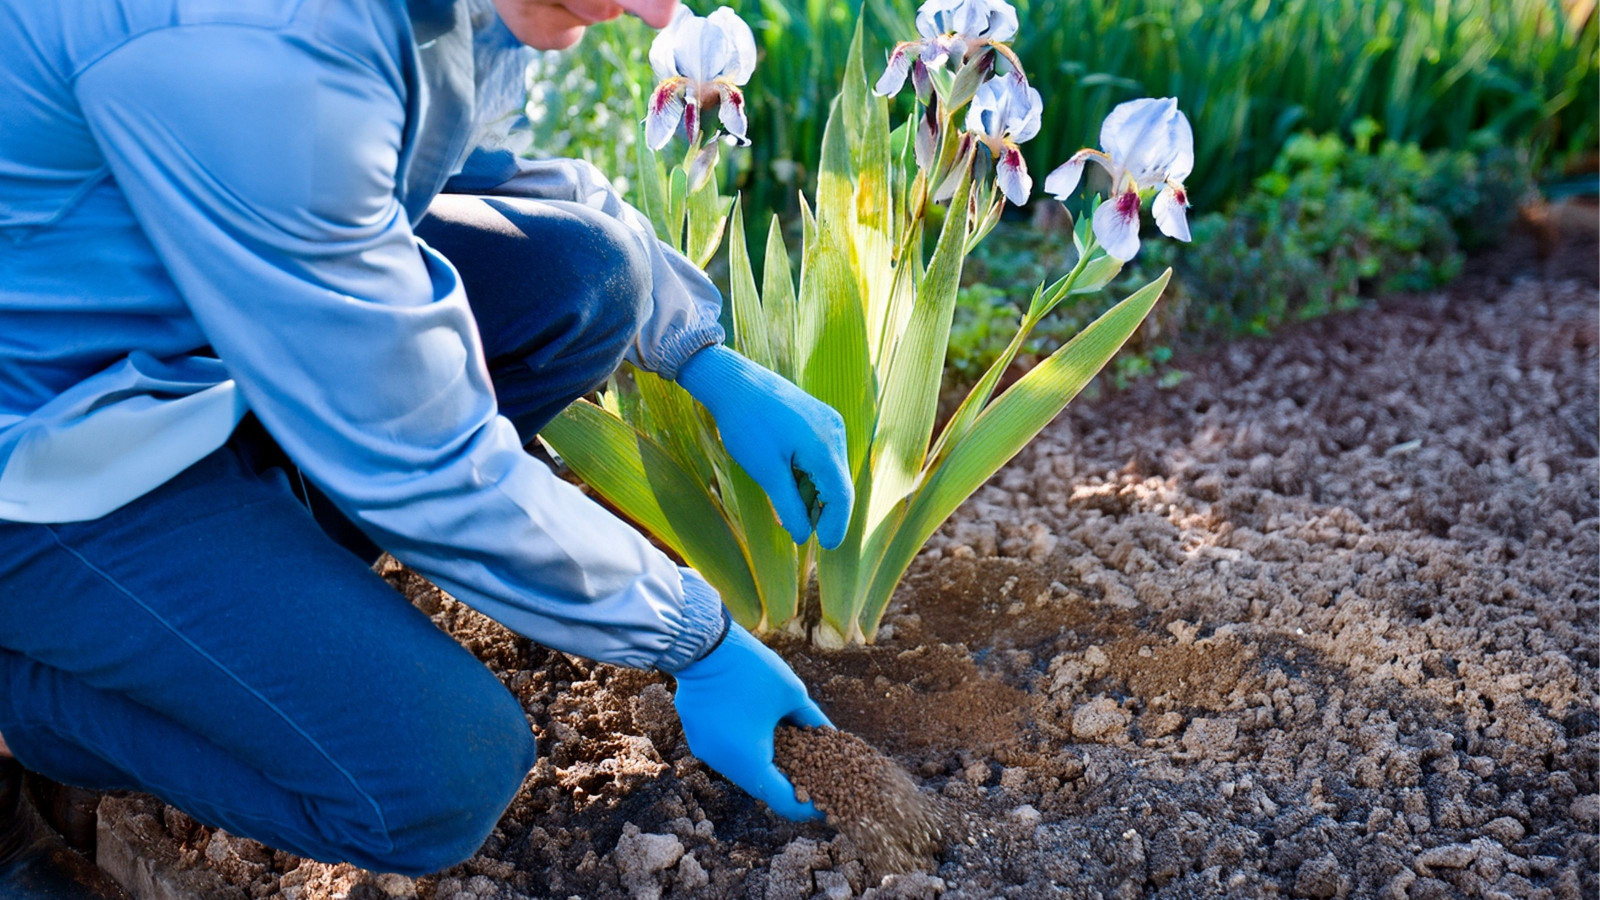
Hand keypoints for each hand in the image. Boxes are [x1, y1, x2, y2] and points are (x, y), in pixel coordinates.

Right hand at [672, 622, 831, 819]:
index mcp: (750, 762)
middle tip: (812, 774)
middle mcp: (724, 764)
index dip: (807, 805)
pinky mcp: (697, 736)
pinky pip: (727, 751)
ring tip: (791, 750)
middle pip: (762, 785)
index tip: (825, 802)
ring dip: (765, 763)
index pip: (783, 801)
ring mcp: (706, 751)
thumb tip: (832, 737)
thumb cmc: (751, 668)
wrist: (702, 643)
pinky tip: (761, 731)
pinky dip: (746, 748)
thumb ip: (814, 721)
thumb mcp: (793, 694)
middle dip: (788, 782)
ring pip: (743, 768)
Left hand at [676, 345, 852, 547]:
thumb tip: (803, 536)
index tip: (823, 547)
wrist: (733, 380)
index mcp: (826, 447)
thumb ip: (789, 507)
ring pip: (830, 472)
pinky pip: (822, 456)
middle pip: (839, 485)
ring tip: (787, 507)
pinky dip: (809, 476)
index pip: (842, 497)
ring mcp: (829, 423)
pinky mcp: (819, 419)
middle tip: (799, 531)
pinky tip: (788, 483)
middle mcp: (835, 433)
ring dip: (813, 494)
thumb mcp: (767, 472)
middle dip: (822, 511)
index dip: (835, 525)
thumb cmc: (747, 425)